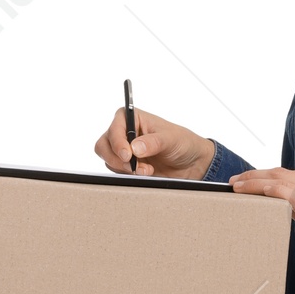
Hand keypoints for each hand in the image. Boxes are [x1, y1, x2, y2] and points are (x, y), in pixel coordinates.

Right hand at [94, 108, 214, 179]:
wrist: (191, 163)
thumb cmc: (182, 143)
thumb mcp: (170, 139)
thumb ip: (153, 142)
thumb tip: (134, 147)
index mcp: (133, 118)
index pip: (115, 127)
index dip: (117, 141)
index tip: (128, 155)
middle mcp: (125, 132)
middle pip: (104, 144)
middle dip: (116, 158)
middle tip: (133, 166)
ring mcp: (124, 150)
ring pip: (108, 159)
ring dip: (125, 168)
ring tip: (146, 170)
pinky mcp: (127, 165)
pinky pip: (117, 171)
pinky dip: (128, 175)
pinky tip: (145, 173)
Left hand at [230, 167, 294, 283]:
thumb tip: (284, 208)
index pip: (289, 175)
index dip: (266, 177)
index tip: (248, 181)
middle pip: (281, 173)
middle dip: (255, 175)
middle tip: (234, 180)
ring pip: (279, 179)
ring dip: (254, 181)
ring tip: (236, 185)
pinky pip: (284, 191)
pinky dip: (265, 189)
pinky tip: (251, 191)